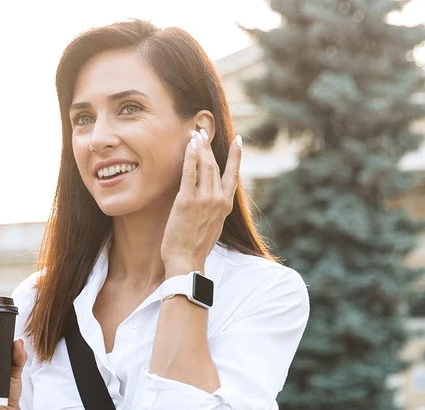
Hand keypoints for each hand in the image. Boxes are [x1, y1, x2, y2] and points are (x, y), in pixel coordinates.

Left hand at [160, 130, 242, 275]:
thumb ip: (215, 211)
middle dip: (209, 146)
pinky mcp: (187, 201)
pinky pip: (189, 173)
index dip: (236, 156)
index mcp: (225, 206)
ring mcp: (203, 200)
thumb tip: (215, 203)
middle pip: (216, 166)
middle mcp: (218, 200)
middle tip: (202, 132)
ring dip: (199, 147)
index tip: (238, 140)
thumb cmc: (196, 248)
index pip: (233, 175)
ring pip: (204, 165)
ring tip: (194, 134)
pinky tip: (189, 145)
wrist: (186, 262)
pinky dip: (190, 156)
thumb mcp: (213, 228)